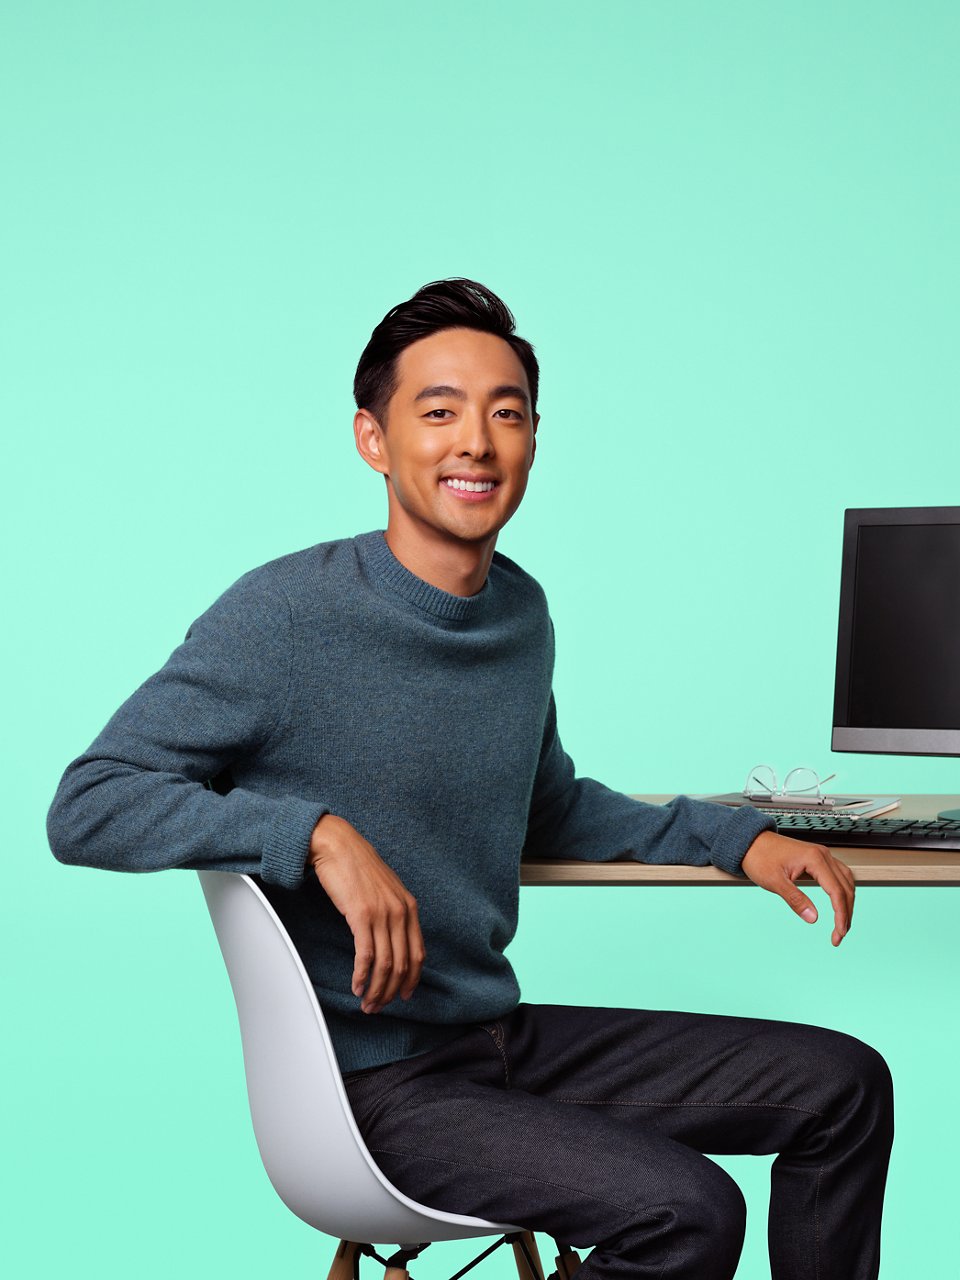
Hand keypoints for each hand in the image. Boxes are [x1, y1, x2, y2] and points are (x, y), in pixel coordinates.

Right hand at [307, 813, 425, 1013]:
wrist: (338, 845)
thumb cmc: (358, 867)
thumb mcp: (386, 890)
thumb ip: (394, 912)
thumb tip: (392, 939)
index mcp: (410, 907)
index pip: (418, 954)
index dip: (411, 980)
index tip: (402, 996)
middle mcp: (401, 912)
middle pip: (402, 964)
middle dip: (390, 991)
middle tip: (377, 1007)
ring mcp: (382, 914)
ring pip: (386, 964)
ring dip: (376, 989)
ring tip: (366, 1003)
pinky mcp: (361, 915)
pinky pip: (366, 955)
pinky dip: (362, 976)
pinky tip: (356, 986)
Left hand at [740, 830, 855, 946]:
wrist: (750, 842)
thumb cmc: (759, 857)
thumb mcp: (774, 882)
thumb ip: (795, 900)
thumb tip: (813, 918)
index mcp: (815, 858)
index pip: (837, 892)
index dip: (840, 915)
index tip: (839, 934)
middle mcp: (823, 854)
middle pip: (846, 888)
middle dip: (846, 914)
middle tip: (839, 935)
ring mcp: (822, 855)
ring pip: (846, 882)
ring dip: (847, 903)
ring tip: (842, 924)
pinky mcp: (818, 858)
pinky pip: (839, 876)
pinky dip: (842, 892)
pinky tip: (839, 904)